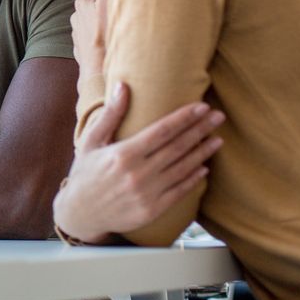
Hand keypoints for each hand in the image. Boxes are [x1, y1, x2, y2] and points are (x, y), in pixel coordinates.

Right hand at [53, 83, 224, 243]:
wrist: (80, 214)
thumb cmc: (85, 173)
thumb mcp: (91, 141)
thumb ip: (110, 115)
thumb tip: (122, 86)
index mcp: (124, 153)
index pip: (162, 131)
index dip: (184, 117)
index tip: (202, 107)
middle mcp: (138, 173)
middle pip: (177, 147)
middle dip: (200, 129)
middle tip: (219, 117)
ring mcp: (147, 193)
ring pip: (183, 168)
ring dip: (203, 153)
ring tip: (218, 139)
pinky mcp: (152, 209)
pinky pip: (179, 192)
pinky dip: (194, 179)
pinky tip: (205, 168)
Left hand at [71, 0, 106, 81]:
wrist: (98, 71)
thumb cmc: (106, 37)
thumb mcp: (108, 5)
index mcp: (83, 1)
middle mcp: (76, 13)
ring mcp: (77, 29)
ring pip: (91, 14)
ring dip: (101, 13)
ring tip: (116, 18)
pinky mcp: (80, 43)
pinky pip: (91, 30)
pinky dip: (98, 28)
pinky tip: (109, 34)